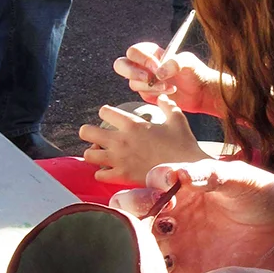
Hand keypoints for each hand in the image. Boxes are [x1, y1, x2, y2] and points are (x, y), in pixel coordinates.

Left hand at [80, 95, 203, 184]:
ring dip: (93, 153)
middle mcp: (121, 140)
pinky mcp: (122, 176)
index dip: (106, 113)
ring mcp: (119, 159)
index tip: (111, 117)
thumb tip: (162, 96)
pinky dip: (102, 173)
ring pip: (88, 154)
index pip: (104, 112)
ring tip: (102, 154)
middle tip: (98, 136)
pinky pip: (99, 174)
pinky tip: (110, 171)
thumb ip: (167, 105)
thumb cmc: (183, 144)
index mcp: (133, 124)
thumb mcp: (177, 119)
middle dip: (89, 133)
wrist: (187, 169)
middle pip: (86, 132)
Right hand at [110, 159, 273, 272]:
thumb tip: (183, 174)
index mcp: (191, 187)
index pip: (156, 180)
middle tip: (145, 218)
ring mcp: (182, 245)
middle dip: (131, 213)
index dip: (152, 183)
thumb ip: (215, 174)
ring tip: (145, 248)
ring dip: (135, 246)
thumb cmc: (272, 202)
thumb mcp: (246, 179)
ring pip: (142, 246)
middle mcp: (181, 215)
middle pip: (139, 212)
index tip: (163, 190)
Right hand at [114, 44, 220, 114]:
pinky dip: (155, 93)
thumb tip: (159, 73)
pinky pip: (142, 93)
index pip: (134, 52)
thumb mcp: (189, 62)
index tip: (157, 66)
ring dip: (150, 86)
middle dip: (132, 72)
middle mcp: (144, 65)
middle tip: (149, 78)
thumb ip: (175, 62)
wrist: (201, 92)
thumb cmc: (195, 71)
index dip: (142, 59)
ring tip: (169, 86)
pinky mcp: (147, 94)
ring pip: (132, 83)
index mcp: (152, 52)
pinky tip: (170, 91)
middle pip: (121, 65)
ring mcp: (144, 80)